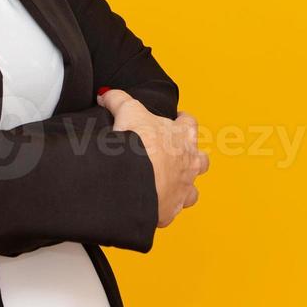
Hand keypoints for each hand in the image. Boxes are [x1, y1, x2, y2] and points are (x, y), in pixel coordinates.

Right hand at [96, 88, 208, 226]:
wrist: (136, 179)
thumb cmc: (140, 144)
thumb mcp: (128, 111)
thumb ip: (118, 100)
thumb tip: (105, 95)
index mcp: (183, 137)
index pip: (190, 124)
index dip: (184, 120)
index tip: (178, 118)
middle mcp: (189, 164)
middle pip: (201, 160)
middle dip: (192, 158)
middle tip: (176, 156)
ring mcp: (183, 189)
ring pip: (193, 191)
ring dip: (183, 189)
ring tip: (167, 186)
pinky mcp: (170, 210)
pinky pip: (170, 211)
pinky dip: (163, 209)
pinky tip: (151, 205)